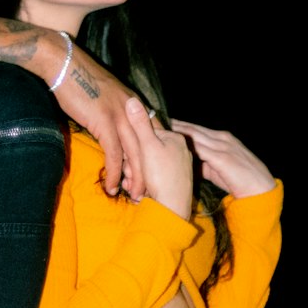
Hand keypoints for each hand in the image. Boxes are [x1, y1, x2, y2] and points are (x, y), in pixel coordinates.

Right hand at [48, 42, 145, 196]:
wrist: (63, 64)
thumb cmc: (78, 78)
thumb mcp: (104, 94)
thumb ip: (113, 111)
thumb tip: (112, 130)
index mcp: (134, 102)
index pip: (152, 134)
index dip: (152, 156)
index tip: (151, 174)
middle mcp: (133, 109)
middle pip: (148, 147)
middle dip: (148, 172)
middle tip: (146, 192)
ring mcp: (121, 115)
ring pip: (135, 154)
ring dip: (134, 178)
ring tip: (133, 196)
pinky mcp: (105, 121)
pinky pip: (114, 154)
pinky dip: (114, 172)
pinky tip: (111, 185)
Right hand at [124, 99, 193, 217]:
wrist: (173, 208)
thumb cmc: (160, 175)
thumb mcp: (147, 146)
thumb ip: (139, 123)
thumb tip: (132, 99)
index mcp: (175, 137)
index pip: (148, 133)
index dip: (133, 145)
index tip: (126, 157)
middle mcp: (181, 149)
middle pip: (149, 150)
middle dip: (135, 164)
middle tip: (130, 177)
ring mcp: (180, 166)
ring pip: (151, 165)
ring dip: (138, 175)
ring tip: (134, 188)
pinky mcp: (177, 181)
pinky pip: (157, 177)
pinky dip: (147, 183)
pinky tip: (141, 192)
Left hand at [169, 119, 274, 197]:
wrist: (261, 189)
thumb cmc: (240, 181)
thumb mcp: (219, 169)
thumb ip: (204, 163)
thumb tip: (188, 162)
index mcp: (221, 138)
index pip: (195, 129)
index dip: (178, 126)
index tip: (161, 122)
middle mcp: (221, 138)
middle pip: (192, 129)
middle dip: (174, 125)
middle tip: (154, 119)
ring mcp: (223, 146)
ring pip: (194, 136)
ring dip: (176, 131)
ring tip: (159, 128)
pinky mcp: (223, 157)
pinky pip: (200, 149)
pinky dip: (186, 146)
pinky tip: (174, 144)